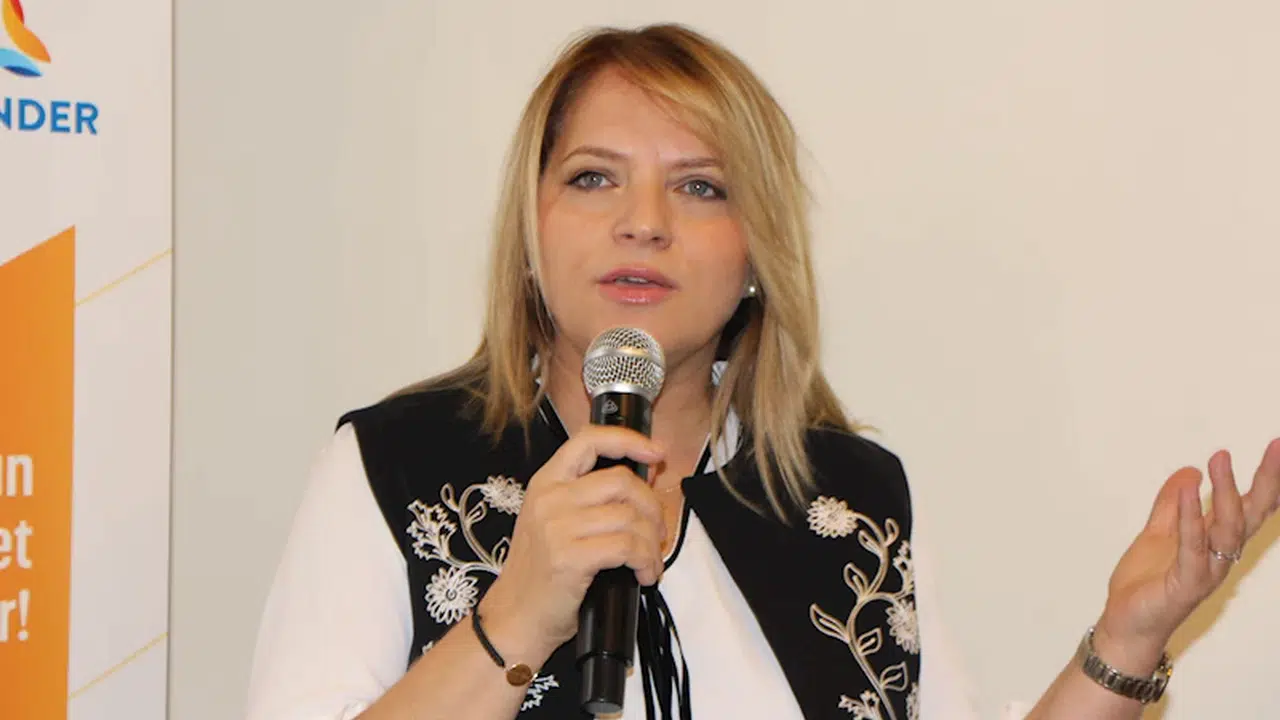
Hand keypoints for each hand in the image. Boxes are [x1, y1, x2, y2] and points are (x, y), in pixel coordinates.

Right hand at [477, 425, 666, 663]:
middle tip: (657, 531)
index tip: (656, 452)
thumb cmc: (541, 574)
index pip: (588, 440)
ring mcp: (557, 527)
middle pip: (621, 480)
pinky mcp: (570, 557)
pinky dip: (646, 561)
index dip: (628, 440)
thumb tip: (645, 483)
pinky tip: (643, 574)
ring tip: (649, 562)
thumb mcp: (555, 523)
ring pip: (630, 516)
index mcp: (546, 482)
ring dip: (651, 542)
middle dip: (651, 506)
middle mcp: (549, 498)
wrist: (514, 618)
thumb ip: (590, 499)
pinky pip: (627, 546)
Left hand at [1095, 437, 1279, 670]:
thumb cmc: (1146, 582)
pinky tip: (1186, 492)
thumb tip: (1190, 471)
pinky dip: (1190, 518)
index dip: (1266, 479)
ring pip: (1227, 528)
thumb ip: (1171, 504)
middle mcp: (1220, 555)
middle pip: (1251, 514)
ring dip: (1225, 492)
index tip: (1278, 447)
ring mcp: (1207, 570)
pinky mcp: (1186, 583)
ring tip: (1220, 459)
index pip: (1250, 506)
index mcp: (1216, 541)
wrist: (1126, 622)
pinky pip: (1192, 547)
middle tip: (1276, 447)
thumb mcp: (1157, 532)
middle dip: (1266, 481)